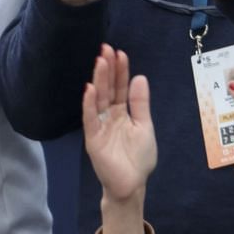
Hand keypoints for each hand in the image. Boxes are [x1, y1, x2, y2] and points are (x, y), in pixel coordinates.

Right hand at [81, 46, 155, 203]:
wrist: (132, 184)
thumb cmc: (139, 158)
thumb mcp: (144, 126)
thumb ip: (140, 103)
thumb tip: (139, 77)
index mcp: (122, 113)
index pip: (120, 88)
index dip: (120, 72)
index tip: (120, 53)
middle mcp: (109, 116)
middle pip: (108, 89)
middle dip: (107, 69)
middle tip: (106, 49)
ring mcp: (100, 126)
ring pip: (98, 99)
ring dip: (98, 80)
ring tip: (99, 62)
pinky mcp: (93, 138)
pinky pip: (90, 119)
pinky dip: (89, 104)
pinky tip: (90, 88)